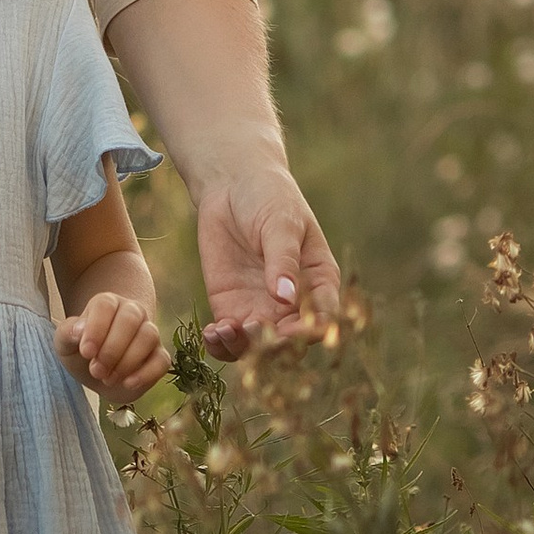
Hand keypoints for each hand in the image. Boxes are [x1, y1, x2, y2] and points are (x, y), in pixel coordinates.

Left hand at [59, 288, 164, 401]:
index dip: (96, 328)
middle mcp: (132, 312)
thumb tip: (79, 331)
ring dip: (127, 361)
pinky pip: (162, 360)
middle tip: (96, 370)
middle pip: (130, 318)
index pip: (105, 305)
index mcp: (107, 303)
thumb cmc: (82, 351)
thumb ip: (67, 333)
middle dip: (112, 349)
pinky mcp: (160, 356)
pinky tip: (127, 383)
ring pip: (148, 336)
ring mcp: (149, 333)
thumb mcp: (65, 343)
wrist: (99, 373)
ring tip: (107, 378)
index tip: (85, 352)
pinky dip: (146, 373)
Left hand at [192, 161, 340, 357]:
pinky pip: (230, 337)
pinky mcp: (231, 307)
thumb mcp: (280, 223)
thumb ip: (283, 259)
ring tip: (225, 330)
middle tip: (252, 328)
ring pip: (258, 347)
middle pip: (290, 340)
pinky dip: (221, 344)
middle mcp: (293, 304)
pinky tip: (211, 334)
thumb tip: (286, 296)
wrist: (231, 184)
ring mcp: (262, 308)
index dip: (311, 329)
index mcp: (319, 282)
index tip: (293, 329)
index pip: (322, 316)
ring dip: (244, 348)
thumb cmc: (269, 197)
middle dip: (273, 343)